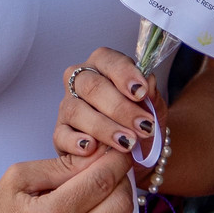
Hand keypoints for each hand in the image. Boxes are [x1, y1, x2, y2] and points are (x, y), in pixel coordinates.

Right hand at [54, 49, 163, 166]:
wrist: (134, 152)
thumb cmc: (139, 121)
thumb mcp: (153, 108)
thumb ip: (151, 96)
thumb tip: (149, 83)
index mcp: (103, 66)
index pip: (108, 60)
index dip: (125, 75)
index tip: (141, 92)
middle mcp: (80, 80)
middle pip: (92, 86)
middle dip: (120, 108)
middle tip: (143, 126)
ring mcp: (67, 106)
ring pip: (76, 110)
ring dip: (104, 128)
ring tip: (127, 142)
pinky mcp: (60, 132)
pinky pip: (61, 135)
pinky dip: (75, 142)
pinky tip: (91, 148)